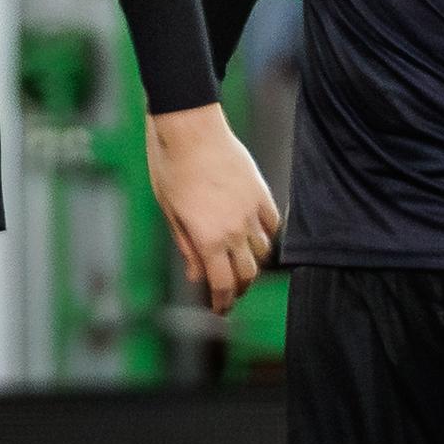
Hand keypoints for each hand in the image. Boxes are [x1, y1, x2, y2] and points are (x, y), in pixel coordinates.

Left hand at [145, 104, 279, 313]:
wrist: (192, 132)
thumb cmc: (172, 171)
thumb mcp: (171, 214)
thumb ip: (187, 247)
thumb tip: (197, 275)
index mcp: (208, 239)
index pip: (223, 283)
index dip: (225, 302)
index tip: (222, 311)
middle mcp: (235, 230)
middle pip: (247, 272)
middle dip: (240, 288)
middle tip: (231, 294)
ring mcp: (252, 211)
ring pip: (263, 250)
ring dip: (254, 262)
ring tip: (243, 265)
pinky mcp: (261, 192)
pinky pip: (272, 224)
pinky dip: (266, 235)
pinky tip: (255, 236)